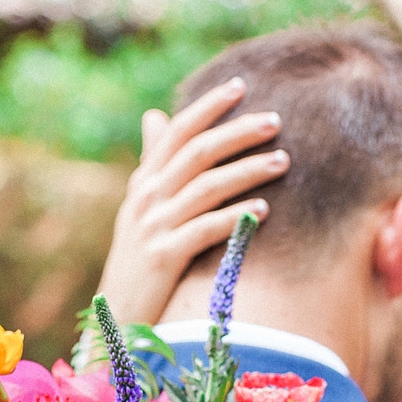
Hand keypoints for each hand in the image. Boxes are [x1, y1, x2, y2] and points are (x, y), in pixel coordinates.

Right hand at [98, 77, 289, 326]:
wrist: (117, 316)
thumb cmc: (137, 261)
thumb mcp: (139, 208)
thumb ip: (152, 164)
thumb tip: (155, 116)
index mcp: (144, 182)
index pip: (178, 131)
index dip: (208, 106)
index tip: (241, 85)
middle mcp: (147, 198)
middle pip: (198, 152)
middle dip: (239, 133)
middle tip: (276, 121)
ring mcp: (154, 227)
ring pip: (207, 187)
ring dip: (248, 172)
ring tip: (284, 162)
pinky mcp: (164, 257)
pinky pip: (205, 230)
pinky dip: (236, 218)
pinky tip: (264, 212)